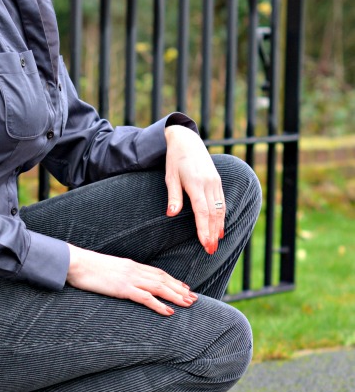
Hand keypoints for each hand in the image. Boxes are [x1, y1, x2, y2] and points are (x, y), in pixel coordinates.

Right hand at [66, 244, 196, 315]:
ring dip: (176, 296)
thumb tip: (120, 280)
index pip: (157, 272)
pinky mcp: (122, 288)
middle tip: (194, 298)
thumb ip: (117, 273)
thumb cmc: (85, 267)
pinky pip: (146, 297)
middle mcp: (134, 270)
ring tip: (188, 304)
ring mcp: (129, 279)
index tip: (184, 287)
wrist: (75, 262)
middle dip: (180, 289)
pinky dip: (159, 305)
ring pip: (159, 288)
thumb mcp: (105, 269)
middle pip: (163, 279)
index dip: (173, 280)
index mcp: (130, 265)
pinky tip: (169, 311)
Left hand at [164, 125, 224, 253]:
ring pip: (221, 209)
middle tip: (211, 250)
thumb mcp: (170, 177)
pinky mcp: (218, 181)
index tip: (205, 243)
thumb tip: (171, 214)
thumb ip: (173, 196)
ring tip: (216, 243)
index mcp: (196, 183)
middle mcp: (209, 183)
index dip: (204, 229)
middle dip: (213, 233)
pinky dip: (222, 216)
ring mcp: (216, 182)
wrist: (187, 141)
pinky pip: (222, 202)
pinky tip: (220, 228)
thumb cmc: (175, 160)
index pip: (202, 211)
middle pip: (214, 213)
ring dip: (219, 227)